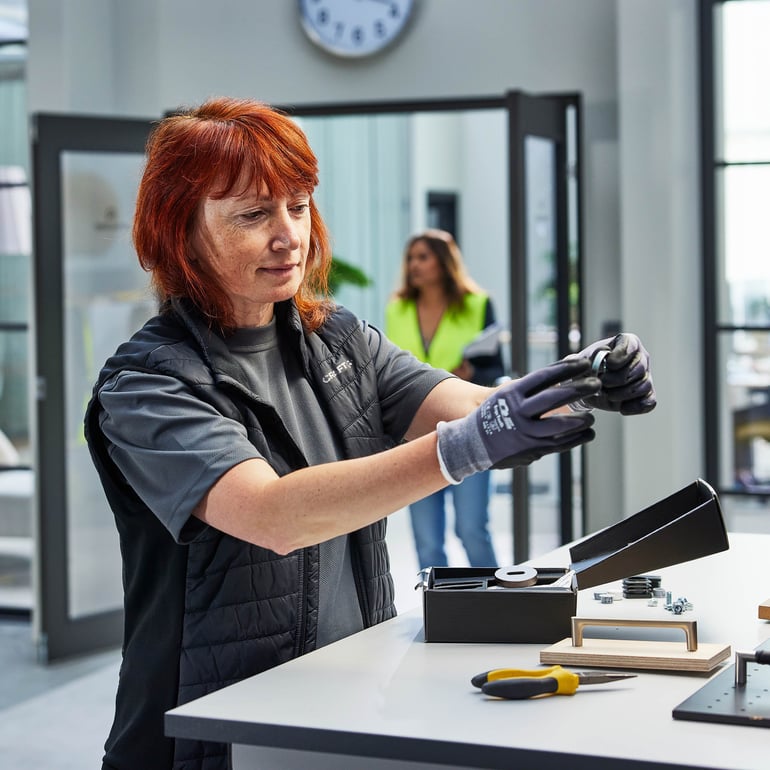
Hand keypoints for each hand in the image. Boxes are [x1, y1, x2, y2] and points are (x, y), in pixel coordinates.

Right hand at [436, 358, 598, 483]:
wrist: (471, 444)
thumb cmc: (492, 415)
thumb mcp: (505, 395)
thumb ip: (530, 387)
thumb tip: (563, 372)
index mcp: (512, 394)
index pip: (544, 376)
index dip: (567, 369)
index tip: (584, 364)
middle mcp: (519, 412)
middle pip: (555, 398)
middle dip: (579, 389)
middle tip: (596, 384)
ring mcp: (526, 433)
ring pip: (562, 425)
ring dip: (581, 419)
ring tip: (591, 416)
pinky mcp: (532, 450)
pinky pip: (560, 444)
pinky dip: (576, 438)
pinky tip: (587, 433)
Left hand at [573, 333, 656, 414]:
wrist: (588, 387)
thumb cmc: (587, 368)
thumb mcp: (582, 361)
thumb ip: (586, 360)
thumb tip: (593, 363)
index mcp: (626, 343)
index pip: (631, 344)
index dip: (621, 355)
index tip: (609, 364)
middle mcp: (640, 357)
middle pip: (639, 367)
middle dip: (618, 378)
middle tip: (602, 383)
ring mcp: (645, 376)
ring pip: (644, 385)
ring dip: (623, 393)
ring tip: (607, 394)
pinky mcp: (646, 394)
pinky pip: (650, 402)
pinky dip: (636, 406)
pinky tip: (621, 408)